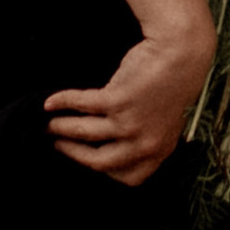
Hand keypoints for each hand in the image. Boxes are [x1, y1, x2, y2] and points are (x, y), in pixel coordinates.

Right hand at [46, 20, 213, 182]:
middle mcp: (144, 143)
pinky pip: (81, 105)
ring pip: (84, 133)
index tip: (87, 161)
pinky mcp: (118, 100)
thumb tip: (116, 145)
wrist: (182, 52)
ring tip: (48, 124)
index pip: (129, 178)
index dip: (104, 171)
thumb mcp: (167, 120)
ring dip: (61, 128)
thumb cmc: (173, 82)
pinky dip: (62, 102)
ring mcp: (130, 123)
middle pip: (99, 162)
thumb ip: (147, 137)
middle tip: (56, 144)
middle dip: (73, 153)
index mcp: (159, 151)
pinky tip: (50, 102)